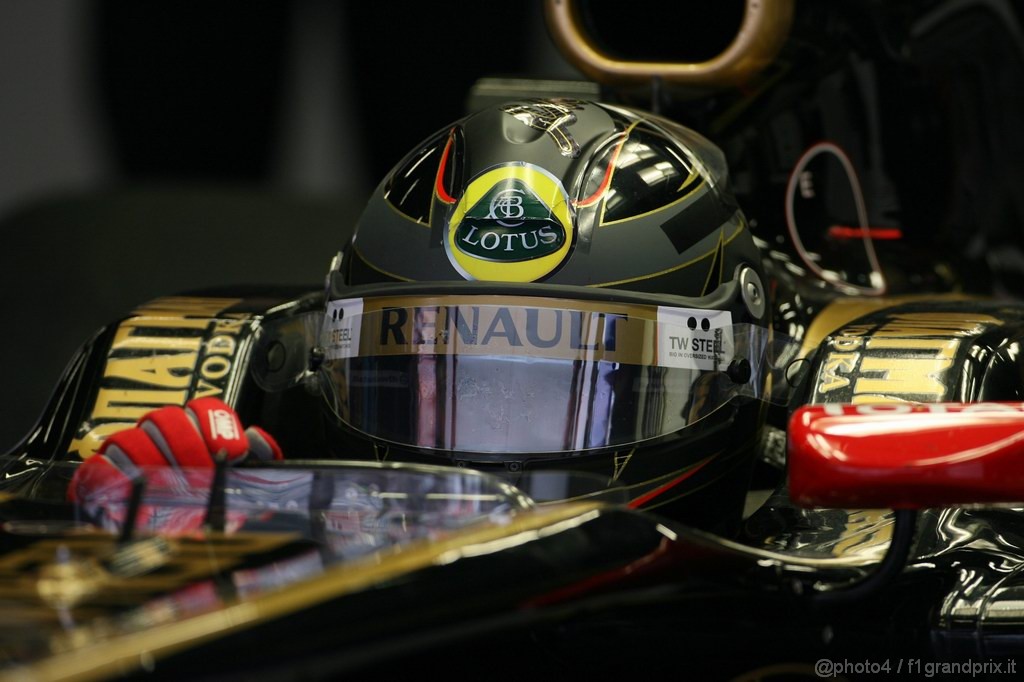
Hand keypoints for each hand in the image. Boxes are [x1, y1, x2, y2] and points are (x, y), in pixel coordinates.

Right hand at [69, 398, 282, 531]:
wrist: (171, 549)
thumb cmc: (207, 514)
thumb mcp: (243, 492)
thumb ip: (257, 464)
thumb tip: (255, 437)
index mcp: (192, 434)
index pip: (202, 407)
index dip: (217, 424)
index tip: (232, 451)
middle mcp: (157, 438)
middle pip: (165, 417)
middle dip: (188, 445)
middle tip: (202, 473)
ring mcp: (126, 457)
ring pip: (131, 437)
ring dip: (153, 462)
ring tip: (172, 489)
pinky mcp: (100, 480)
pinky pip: (99, 467)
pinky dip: (113, 477)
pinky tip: (135, 491)